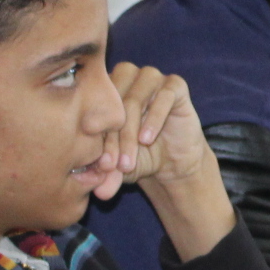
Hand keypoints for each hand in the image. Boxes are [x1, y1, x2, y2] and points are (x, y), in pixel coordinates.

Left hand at [107, 64, 233, 258]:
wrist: (173, 160)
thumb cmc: (138, 156)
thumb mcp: (118, 168)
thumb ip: (107, 174)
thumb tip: (99, 192)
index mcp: (103, 89)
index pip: (94, 107)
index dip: (96, 137)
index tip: (101, 165)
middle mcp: (125, 77)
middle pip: (113, 101)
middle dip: (112, 136)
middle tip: (114, 165)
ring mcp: (150, 77)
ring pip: (134, 98)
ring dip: (130, 131)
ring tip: (130, 159)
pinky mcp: (175, 85)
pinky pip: (164, 95)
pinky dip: (154, 118)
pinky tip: (147, 140)